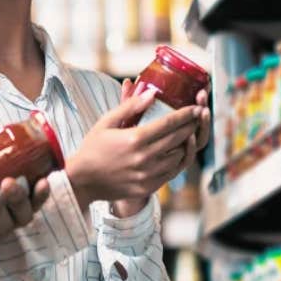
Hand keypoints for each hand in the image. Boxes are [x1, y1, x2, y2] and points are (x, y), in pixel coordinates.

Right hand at [66, 82, 205, 213]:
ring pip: (178, 157)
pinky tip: (177, 152)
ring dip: (185, 144)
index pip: (169, 124)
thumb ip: (130, 106)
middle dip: (191, 126)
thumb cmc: (93, 147)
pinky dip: (177, 161)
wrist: (82, 180)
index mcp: (134, 139)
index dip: (186, 115)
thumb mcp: (106, 122)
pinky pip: (171, 173)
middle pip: (178, 139)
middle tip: (198, 117)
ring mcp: (148, 175)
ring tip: (188, 133)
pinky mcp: (148, 187)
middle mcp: (144, 158)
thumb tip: (152, 93)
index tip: (195, 107)